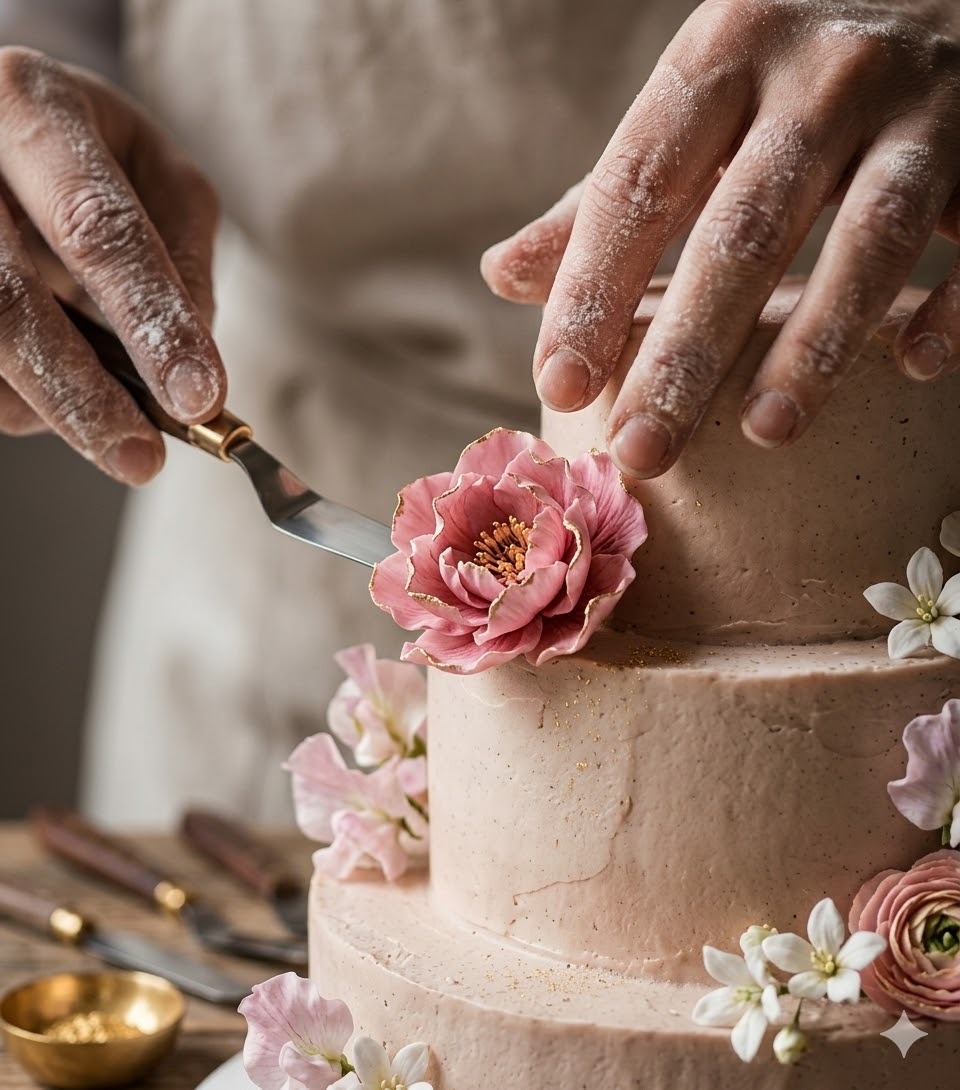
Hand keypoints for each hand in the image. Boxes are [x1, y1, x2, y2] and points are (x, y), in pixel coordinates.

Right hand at [0, 47, 223, 483]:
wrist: (0, 128)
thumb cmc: (95, 156)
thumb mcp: (161, 179)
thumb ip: (184, 263)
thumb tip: (191, 369)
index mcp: (31, 106)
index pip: (96, 229)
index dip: (151, 322)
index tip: (198, 400)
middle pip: (8, 301)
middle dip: (84, 395)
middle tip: (142, 458)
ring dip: (50, 406)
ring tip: (111, 426)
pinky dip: (20, 400)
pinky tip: (57, 389)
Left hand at [482, 0, 959, 477]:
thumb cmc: (784, 63)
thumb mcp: (690, 103)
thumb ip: (606, 196)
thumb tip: (505, 275)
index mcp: (720, 58)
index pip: (637, 187)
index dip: (593, 289)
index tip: (558, 386)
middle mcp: (818, 74)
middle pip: (741, 229)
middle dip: (687, 351)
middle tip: (642, 452)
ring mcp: (919, 105)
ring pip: (867, 233)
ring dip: (818, 340)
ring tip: (766, 433)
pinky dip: (953, 301)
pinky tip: (916, 368)